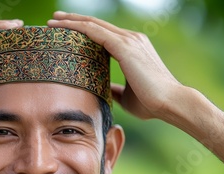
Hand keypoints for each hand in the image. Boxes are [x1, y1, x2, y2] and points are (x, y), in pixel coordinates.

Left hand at [48, 11, 184, 120]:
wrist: (170, 103)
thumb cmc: (151, 103)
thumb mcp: (127, 95)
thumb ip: (116, 89)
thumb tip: (105, 90)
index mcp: (132, 48)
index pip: (103, 33)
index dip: (84, 30)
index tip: (66, 31)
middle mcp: (131, 39)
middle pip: (96, 24)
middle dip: (74, 20)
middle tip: (54, 19)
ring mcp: (129, 40)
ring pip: (93, 25)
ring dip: (71, 21)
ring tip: (53, 20)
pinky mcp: (124, 47)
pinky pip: (95, 32)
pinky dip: (77, 28)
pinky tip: (62, 28)